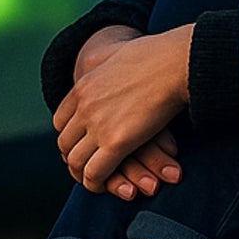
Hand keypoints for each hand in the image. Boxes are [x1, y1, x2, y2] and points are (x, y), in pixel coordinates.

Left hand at [54, 24, 193, 194]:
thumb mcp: (120, 53)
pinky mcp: (116, 142)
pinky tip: (108, 184)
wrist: (176, 61)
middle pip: (64, 142)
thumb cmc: (160, 55)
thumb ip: (108, 61)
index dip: (71, 137)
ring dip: (83, 174)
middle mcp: (85, 106)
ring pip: (75, 161)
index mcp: (84, 85)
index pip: (61, 120)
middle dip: (74, 157)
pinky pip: (94, 173)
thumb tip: (107, 59)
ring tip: (98, 180)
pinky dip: (96, 184)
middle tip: (89, 167)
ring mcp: (98, 125)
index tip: (83, 145)